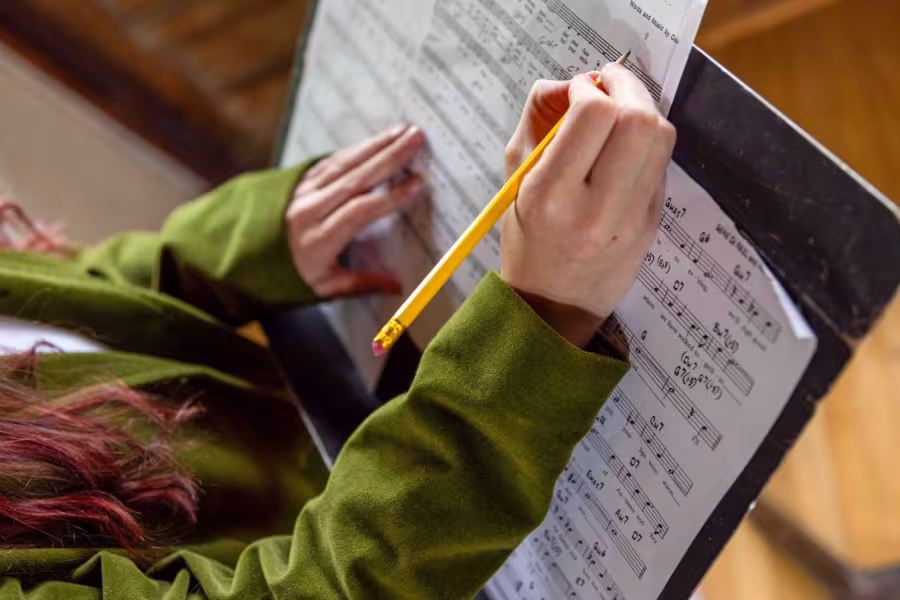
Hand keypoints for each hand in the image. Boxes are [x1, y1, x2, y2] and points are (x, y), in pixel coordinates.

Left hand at [287, 125, 425, 298]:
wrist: (234, 260)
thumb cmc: (279, 278)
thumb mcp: (320, 288)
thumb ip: (360, 284)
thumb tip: (396, 286)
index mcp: (316, 241)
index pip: (359, 212)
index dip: (389, 197)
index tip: (416, 184)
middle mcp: (307, 211)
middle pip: (354, 178)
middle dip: (388, 157)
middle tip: (416, 139)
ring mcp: (299, 192)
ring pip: (342, 164)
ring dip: (375, 146)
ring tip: (403, 132)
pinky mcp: (296, 181)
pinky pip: (328, 161)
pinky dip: (354, 150)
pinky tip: (374, 141)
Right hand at [502, 64, 675, 346]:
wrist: (554, 306)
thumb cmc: (527, 237)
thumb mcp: (513, 179)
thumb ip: (537, 119)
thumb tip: (571, 81)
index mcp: (549, 196)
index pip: (593, 116)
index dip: (590, 88)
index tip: (578, 90)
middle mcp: (593, 209)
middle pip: (637, 120)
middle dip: (626, 87)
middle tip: (608, 86)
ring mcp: (630, 219)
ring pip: (660, 137)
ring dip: (643, 109)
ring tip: (621, 110)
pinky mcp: (652, 224)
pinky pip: (662, 163)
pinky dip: (648, 140)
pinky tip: (627, 145)